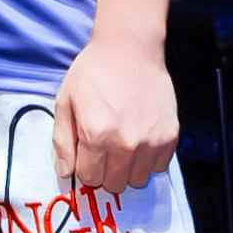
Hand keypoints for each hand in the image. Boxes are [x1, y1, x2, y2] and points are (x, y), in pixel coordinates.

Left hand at [52, 36, 177, 195]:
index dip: (85, 167)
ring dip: (128, 168)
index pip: (90, 178)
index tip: (87, 153)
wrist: (129, 48)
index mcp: (96, 135)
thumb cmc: (93, 73)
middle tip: (105, 150)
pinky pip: (159, 167)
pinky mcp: (170, 136)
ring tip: (123, 144)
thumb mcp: (65, 102)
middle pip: (115, 184)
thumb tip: (66, 172)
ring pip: (138, 180)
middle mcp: (126, 143)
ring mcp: (151, 141)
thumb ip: (62, 141)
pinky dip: (148, 159)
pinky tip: (140, 139)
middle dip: (105, 171)